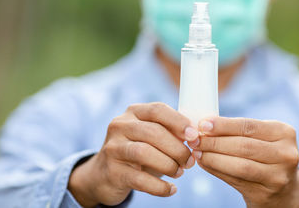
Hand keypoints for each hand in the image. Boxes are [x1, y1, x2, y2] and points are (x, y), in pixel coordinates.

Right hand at [68, 102, 198, 206]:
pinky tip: (171, 189)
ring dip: (169, 165)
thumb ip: (170, 132)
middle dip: (177, 148)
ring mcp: (113, 148)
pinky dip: (159, 186)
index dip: (179, 122)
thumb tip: (196, 137)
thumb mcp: (151, 136)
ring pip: (144, 153)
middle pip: (154, 132)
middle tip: (190, 161)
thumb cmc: (137, 152)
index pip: (158, 110)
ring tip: (180, 172)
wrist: (103, 175)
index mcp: (133, 112)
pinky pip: (139, 179)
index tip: (194, 136)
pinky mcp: (112, 171)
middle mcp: (120, 126)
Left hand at [188, 117, 298, 207]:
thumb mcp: (261, 139)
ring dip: (213, 157)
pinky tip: (205, 163)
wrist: (283, 190)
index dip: (223, 125)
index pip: (249, 126)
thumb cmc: (264, 156)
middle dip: (214, 142)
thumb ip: (238, 131)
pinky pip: (236, 179)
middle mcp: (286, 154)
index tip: (202, 124)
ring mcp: (279, 175)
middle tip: (194, 139)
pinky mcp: (267, 193)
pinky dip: (217, 170)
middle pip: (243, 145)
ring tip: (197, 152)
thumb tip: (203, 126)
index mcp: (284, 132)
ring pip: (240, 165)